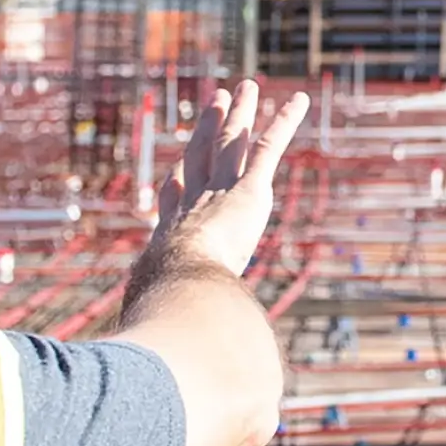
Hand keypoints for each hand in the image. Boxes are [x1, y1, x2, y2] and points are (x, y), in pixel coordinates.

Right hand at [148, 80, 308, 277]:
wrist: (182, 274)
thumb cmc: (173, 292)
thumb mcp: (170, 295)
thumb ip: (171, 296)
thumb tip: (147, 359)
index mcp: (173, 226)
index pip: (175, 195)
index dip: (179, 177)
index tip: (178, 166)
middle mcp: (196, 199)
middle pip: (203, 152)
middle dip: (209, 125)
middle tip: (215, 100)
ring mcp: (222, 188)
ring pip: (232, 140)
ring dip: (242, 112)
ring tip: (247, 86)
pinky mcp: (250, 188)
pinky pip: (268, 148)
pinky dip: (284, 122)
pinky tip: (298, 101)